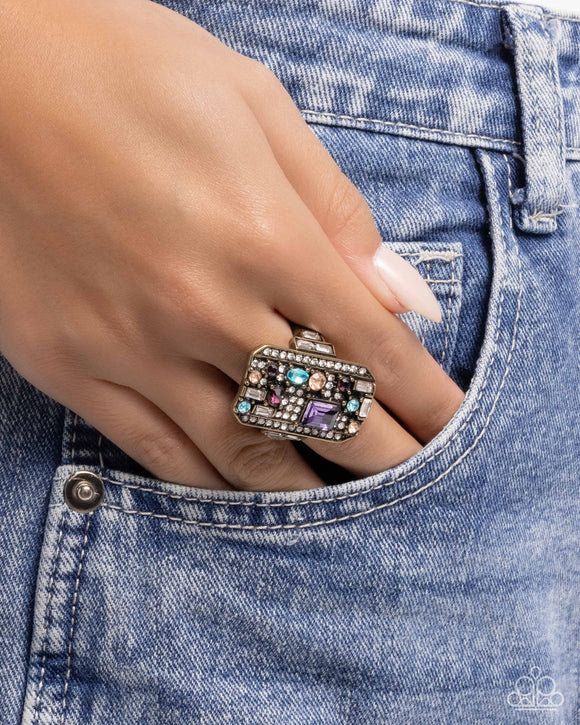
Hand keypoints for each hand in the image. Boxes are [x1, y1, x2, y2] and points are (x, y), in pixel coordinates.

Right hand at [0, 0, 463, 490]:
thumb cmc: (124, 68)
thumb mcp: (253, 105)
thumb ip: (335, 208)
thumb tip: (401, 294)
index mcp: (261, 232)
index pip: (372, 345)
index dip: (424, 398)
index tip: (452, 428)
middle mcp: (203, 304)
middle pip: (319, 410)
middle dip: (382, 455)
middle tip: (414, 480)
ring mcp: (131, 345)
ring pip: (241, 449)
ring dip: (304, 484)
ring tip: (341, 503)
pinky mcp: (70, 366)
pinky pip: (156, 452)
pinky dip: (212, 483)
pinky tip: (245, 490)